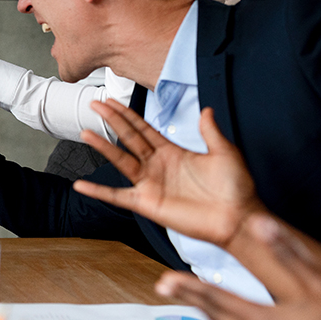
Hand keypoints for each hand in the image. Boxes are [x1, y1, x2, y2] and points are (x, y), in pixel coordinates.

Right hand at [72, 100, 263, 247]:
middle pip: (128, 138)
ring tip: (86, 132)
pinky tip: (82, 185)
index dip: (127, 114)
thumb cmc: (236, 189)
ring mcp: (151, 184)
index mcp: (173, 152)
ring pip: (121, 160)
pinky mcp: (147, 203)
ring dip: (103, 146)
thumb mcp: (225, 153)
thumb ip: (211, 131)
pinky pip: (118, 196)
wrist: (238, 218)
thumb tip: (207, 109)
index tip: (111, 101)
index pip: (143, 128)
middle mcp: (157, 166)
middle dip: (112, 120)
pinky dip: (99, 191)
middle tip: (95, 104)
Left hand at [156, 215, 320, 319]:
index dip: (189, 288)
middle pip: (214, 314)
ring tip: (188, 298)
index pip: (216, 299)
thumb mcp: (320, 284)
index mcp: (263, 319)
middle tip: (163, 286)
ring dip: (205, 311)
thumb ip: (288, 254)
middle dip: (188, 298)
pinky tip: (222, 317)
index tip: (166, 280)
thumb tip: (261, 224)